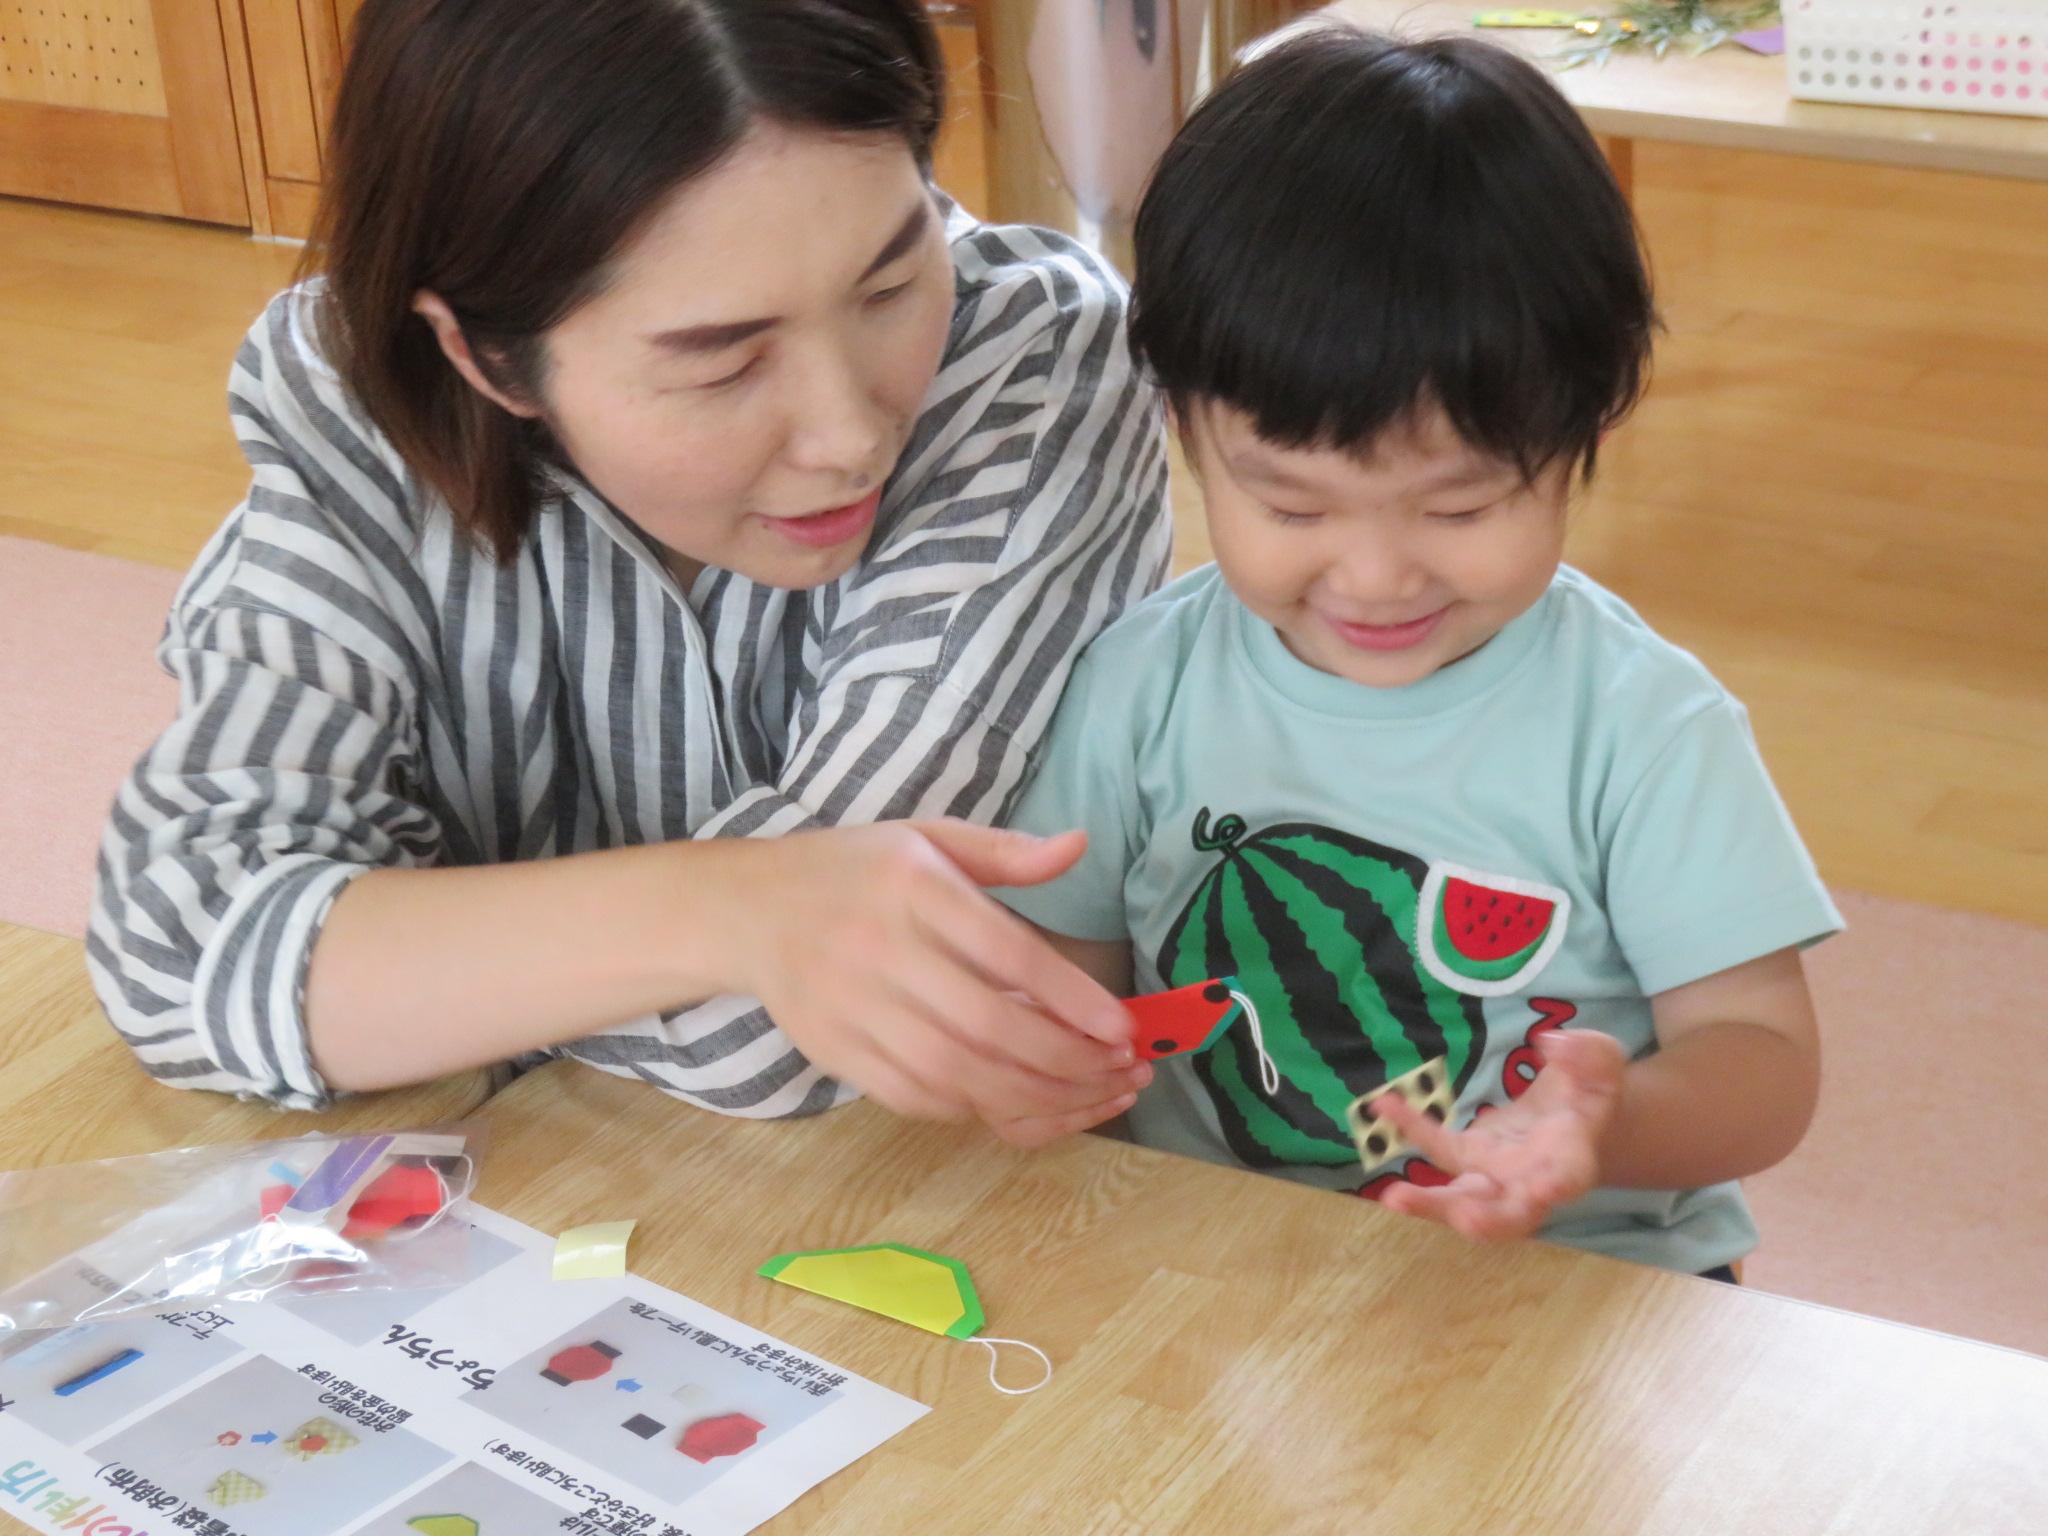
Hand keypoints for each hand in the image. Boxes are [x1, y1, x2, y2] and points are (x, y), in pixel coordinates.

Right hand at [731, 819, 1149, 1145]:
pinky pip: (915, 1097)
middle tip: (1118, 1072)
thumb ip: (1004, 852)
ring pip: (955, 1074)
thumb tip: (1079, 846)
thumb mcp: (926, 838)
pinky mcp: (834, 1050)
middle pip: (989, 1026)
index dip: (1073, 999)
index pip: (1009, 953)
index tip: (1123, 1030)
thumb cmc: (853, 871)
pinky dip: (972, 1107)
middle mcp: (881, 948)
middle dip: (1065, 1061)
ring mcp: (853, 1007)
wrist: (749, 911)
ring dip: (1031, 1096)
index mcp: (914, 886)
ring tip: (1085, 1096)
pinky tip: (1015, 1101)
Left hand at [1370, 1030, 1625, 1241]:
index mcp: (1573, 1160)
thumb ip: (1588, 1053)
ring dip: (1431, 1205)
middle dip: (1488, 1220)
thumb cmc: (1590, 1091)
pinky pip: (1437, 1149)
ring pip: (1464, 1202)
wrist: (1571, 1116)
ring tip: (1394, 1198)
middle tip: (1467, 1220)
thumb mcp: (1602, 1061)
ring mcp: (1495, 1176)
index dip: (1557, 1186)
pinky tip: (1383, 1105)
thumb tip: (1551, 1044)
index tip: (1548, 1189)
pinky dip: (1411, 1129)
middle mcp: (1532, 1183)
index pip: (1568, 1179)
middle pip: (1510, 1215)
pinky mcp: (1467, 1157)